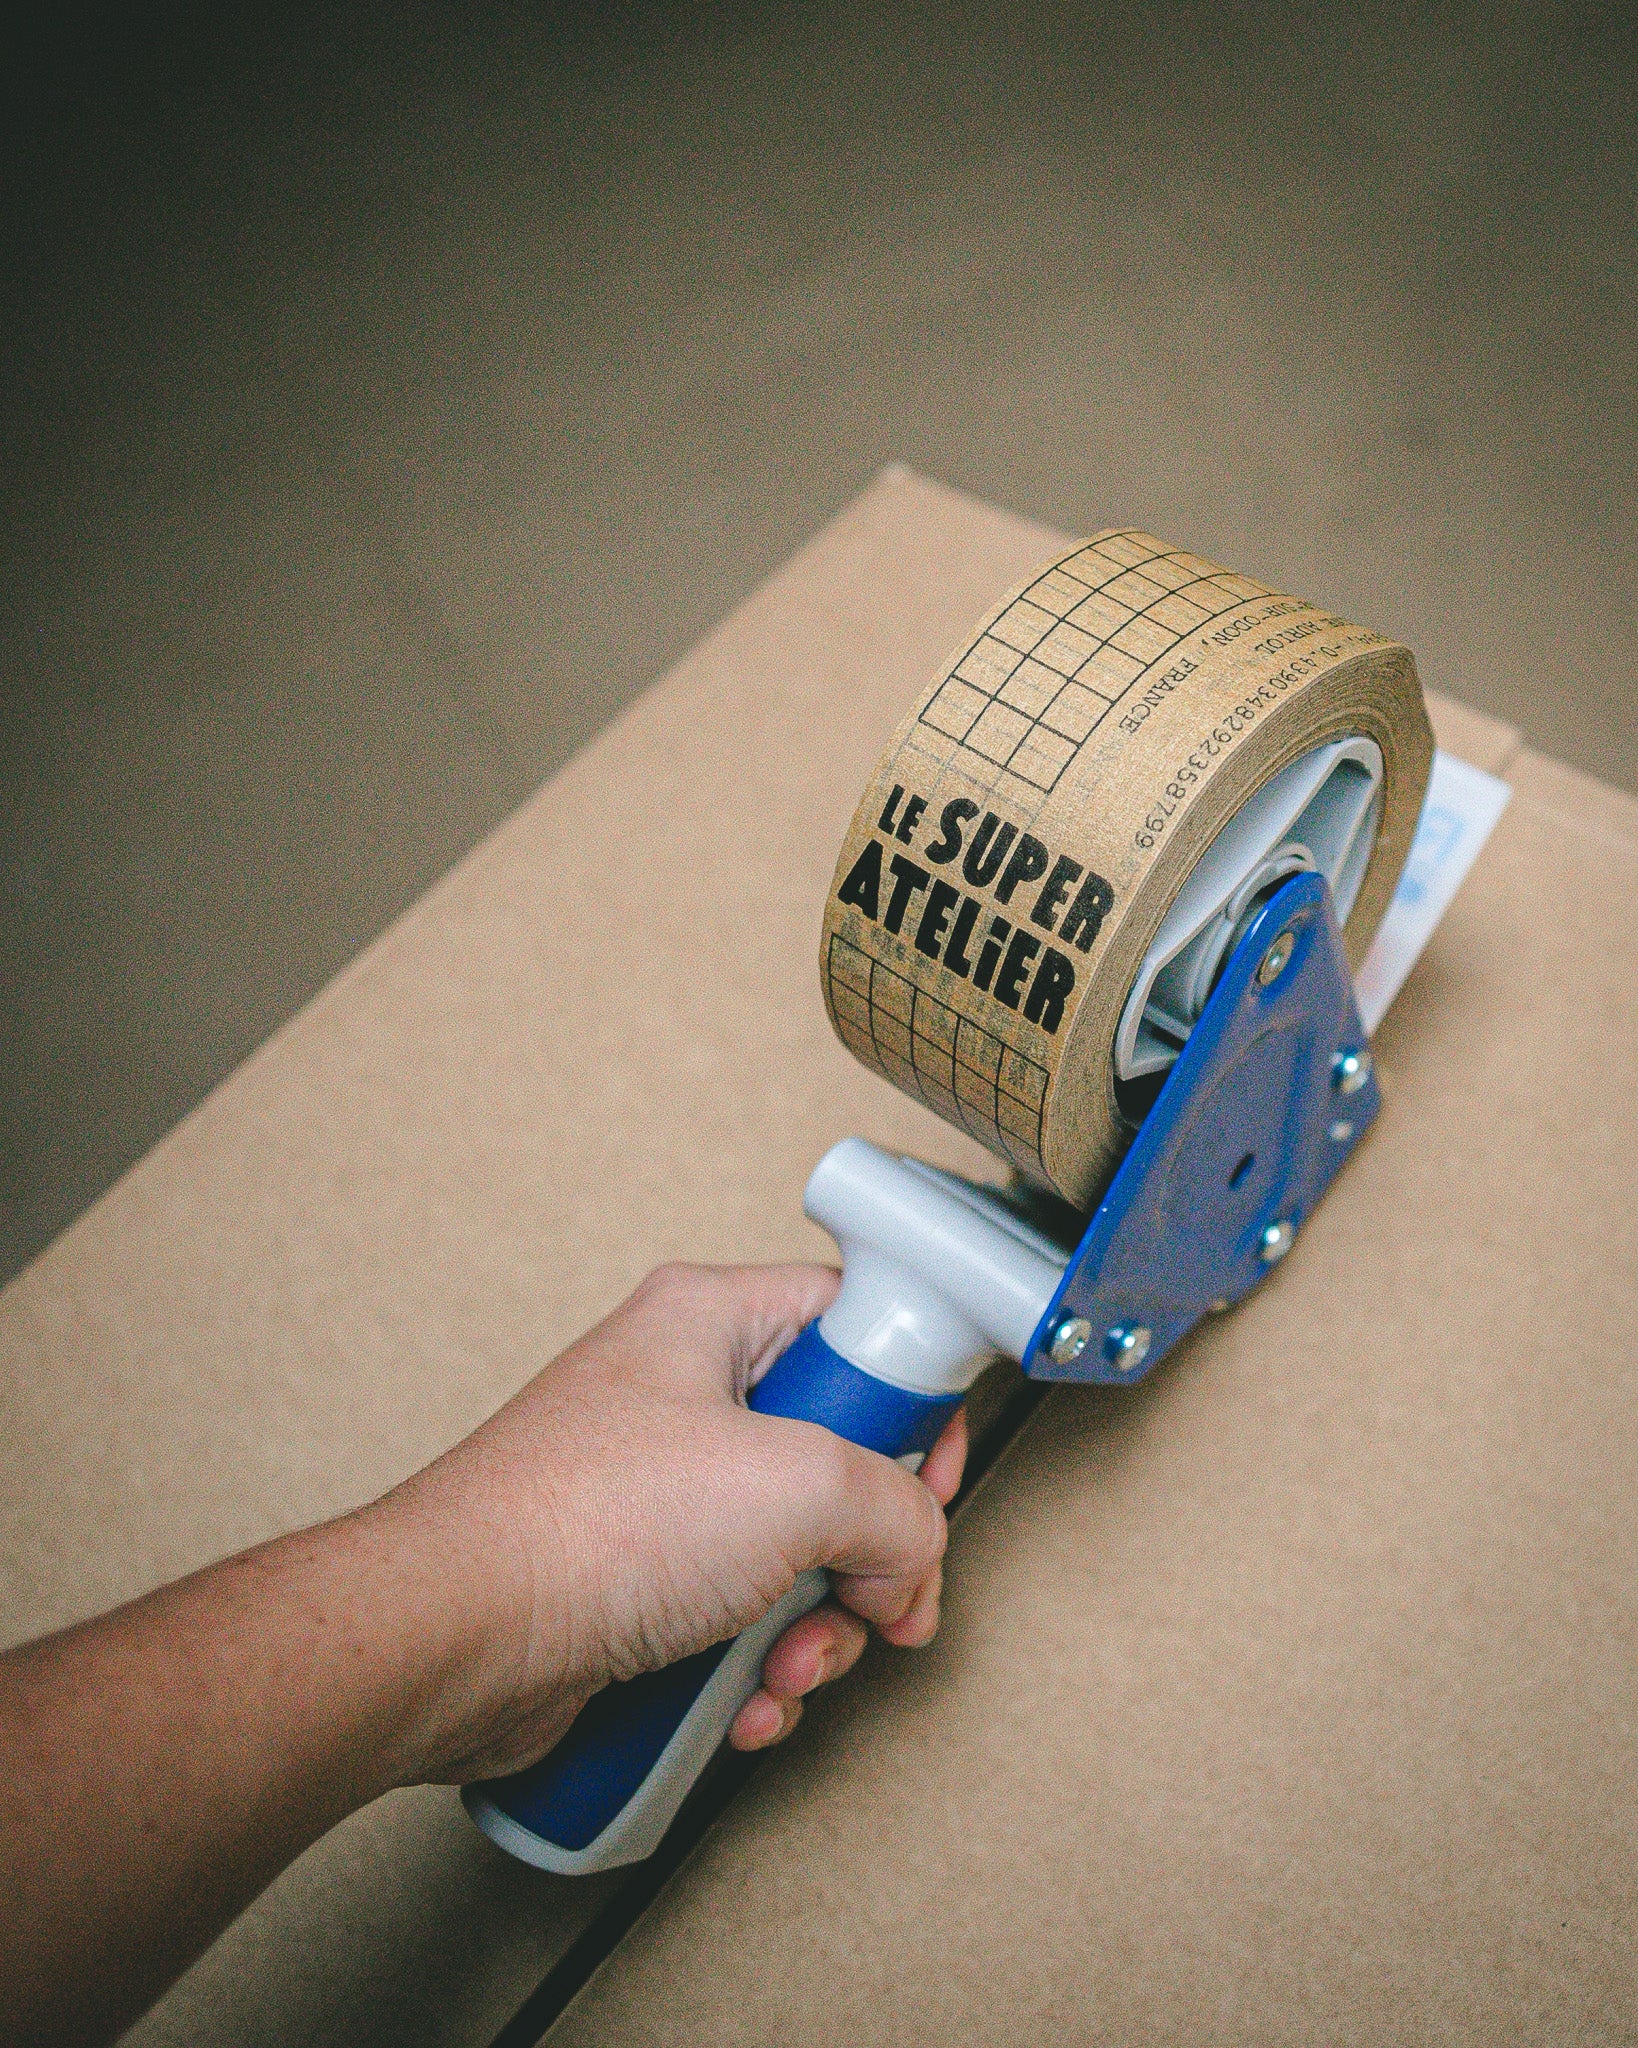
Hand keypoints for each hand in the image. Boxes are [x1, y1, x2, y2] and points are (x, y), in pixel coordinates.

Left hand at [376, 1262, 966, 1783]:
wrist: (455, 1640)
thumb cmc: (584, 1525)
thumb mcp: (798, 1483)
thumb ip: (897, 1508)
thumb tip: (908, 1559)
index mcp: (710, 1320)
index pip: (854, 1318)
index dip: (912, 1396)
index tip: (934, 1475)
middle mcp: (681, 1394)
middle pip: (837, 1457)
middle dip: (868, 1555)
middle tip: (875, 1601)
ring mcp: (656, 1491)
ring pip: (794, 1554)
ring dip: (816, 1631)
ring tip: (789, 1668)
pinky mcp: (636, 1580)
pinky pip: (737, 1618)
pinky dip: (758, 1670)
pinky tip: (744, 1707)